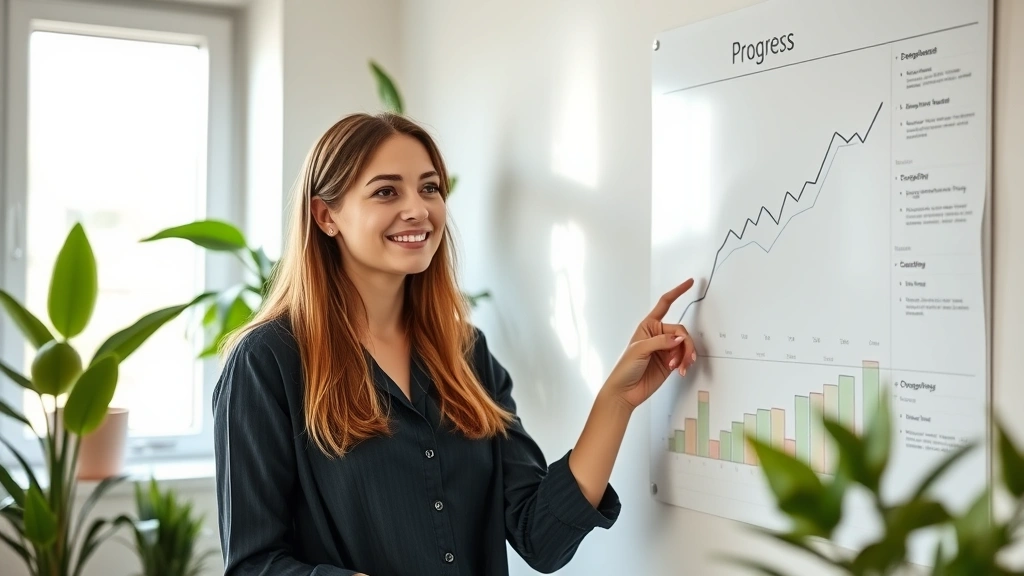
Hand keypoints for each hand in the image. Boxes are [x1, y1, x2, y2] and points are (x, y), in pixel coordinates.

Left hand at [603, 279, 696, 408]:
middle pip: (681, 331)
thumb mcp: (639, 350)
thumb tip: (679, 339)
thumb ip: (661, 341)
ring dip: (685, 356)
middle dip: (685, 345)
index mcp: (648, 326)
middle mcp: (658, 335)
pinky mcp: (671, 362)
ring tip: (680, 367)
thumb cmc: (625, 368)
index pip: (665, 304)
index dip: (677, 292)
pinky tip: (680, 370)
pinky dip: (685, 363)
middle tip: (685, 358)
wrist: (625, 392)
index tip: (689, 283)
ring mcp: (665, 349)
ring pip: (685, 346)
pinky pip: (684, 358)